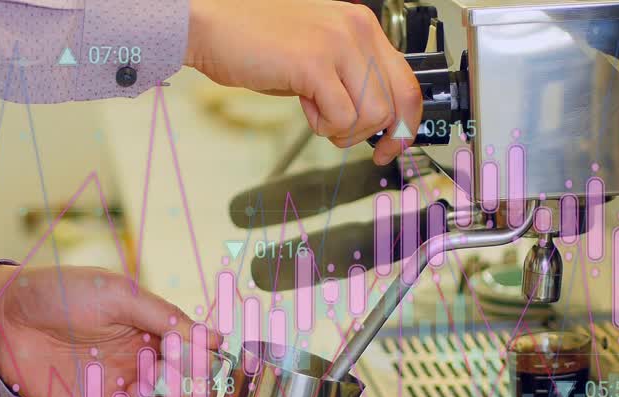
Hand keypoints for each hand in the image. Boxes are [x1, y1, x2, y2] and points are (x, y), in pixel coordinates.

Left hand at [0, 264, 221, 396]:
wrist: (6, 319)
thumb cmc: (60, 294)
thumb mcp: (119, 294)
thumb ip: (168, 317)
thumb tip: (214, 339)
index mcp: (157, 335)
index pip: (202, 361)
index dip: (205, 367)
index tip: (185, 359)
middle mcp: (146, 367)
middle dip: (187, 395)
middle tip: (159, 379)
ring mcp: (124, 396)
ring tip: (132, 394)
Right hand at [185, 0, 421, 164]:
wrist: (211, 25)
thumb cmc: (256, 43)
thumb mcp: (318, 54)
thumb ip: (350, 76)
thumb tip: (377, 118)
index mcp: (361, 25)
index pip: (407, 80)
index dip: (406, 122)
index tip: (393, 144)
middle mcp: (356, 29)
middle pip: (398, 101)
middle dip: (383, 135)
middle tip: (367, 148)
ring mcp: (337, 44)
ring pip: (373, 114)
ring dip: (345, 130)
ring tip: (318, 116)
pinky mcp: (315, 63)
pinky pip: (342, 117)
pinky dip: (324, 126)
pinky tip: (304, 107)